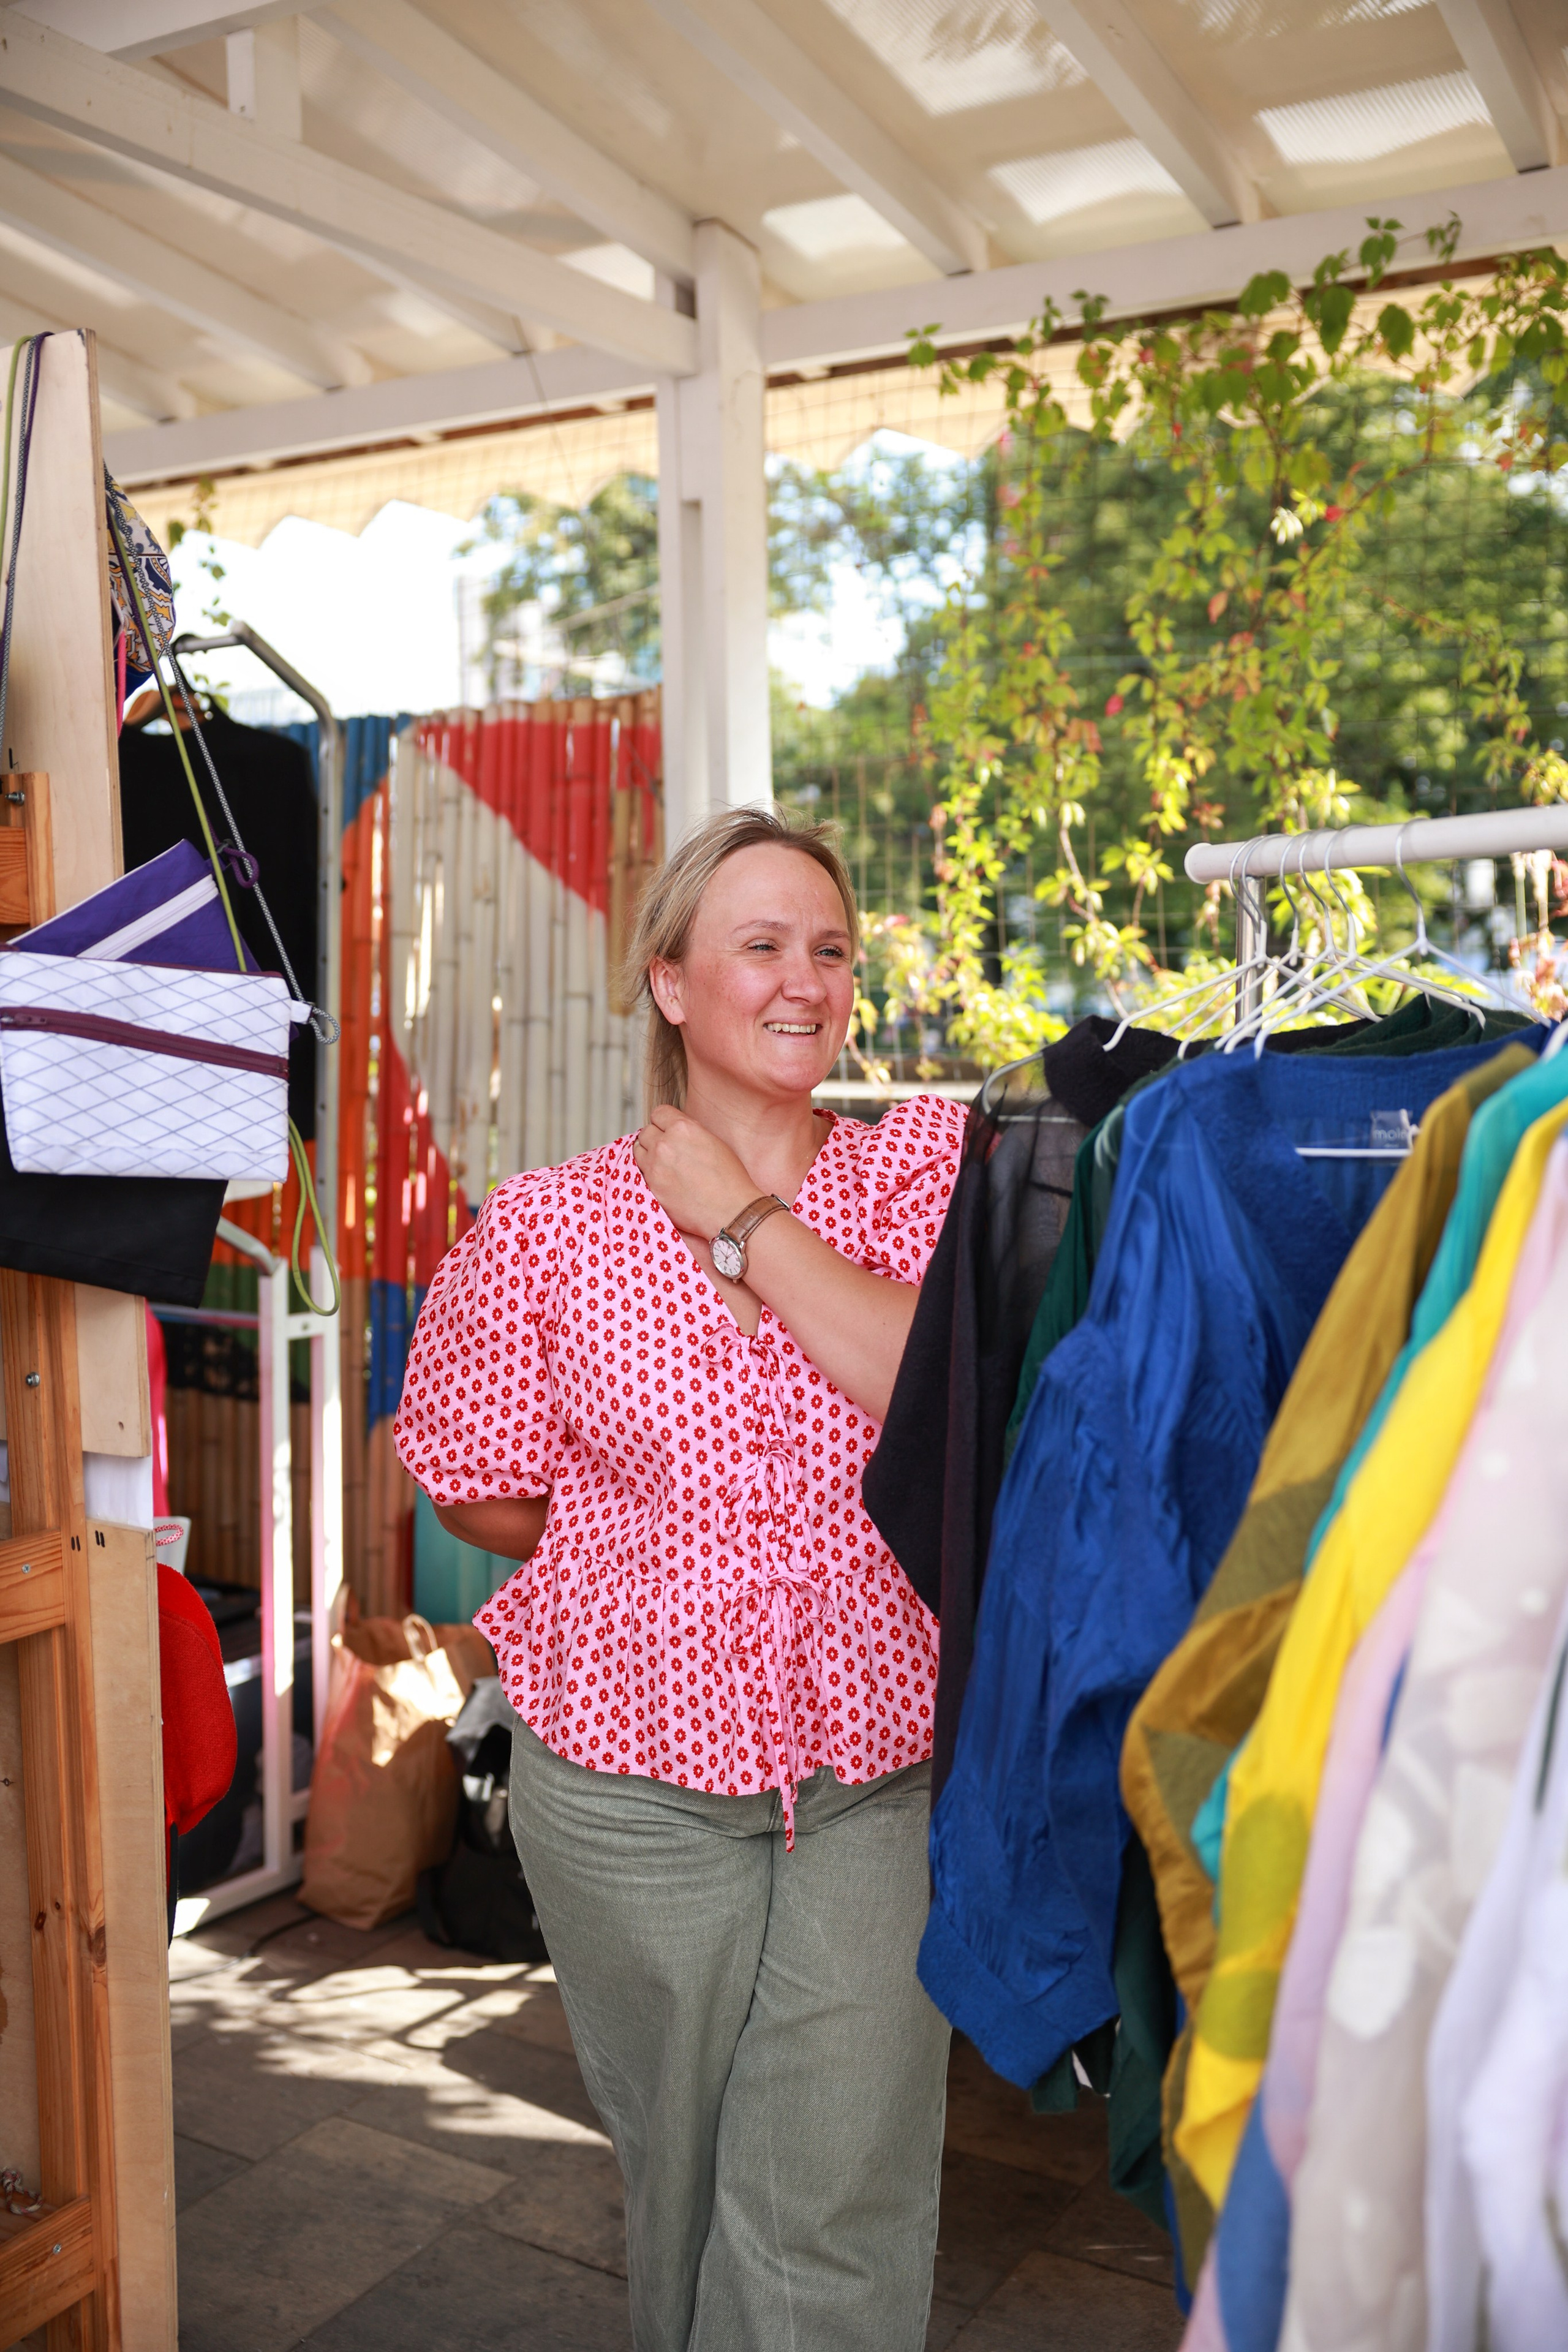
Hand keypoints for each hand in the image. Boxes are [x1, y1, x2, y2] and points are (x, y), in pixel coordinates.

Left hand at [633, 1106, 758, 1238]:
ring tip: (663, 1163)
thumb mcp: (714, 1142)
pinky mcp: (651, 1188)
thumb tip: (676, 1131)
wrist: (731, 1211)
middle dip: (655, 1137)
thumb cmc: (730, 1179)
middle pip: (646, 1132)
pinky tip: (664, 1179)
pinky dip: (649, 1174)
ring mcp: (655, 1167)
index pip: (659, 1113)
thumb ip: (690, 1132)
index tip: (667, 1128)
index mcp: (683, 1129)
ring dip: (648, 1154)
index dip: (664, 1121)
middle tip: (667, 1147)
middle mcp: (665, 1145)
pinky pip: (641, 1173)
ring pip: (638, 1151)